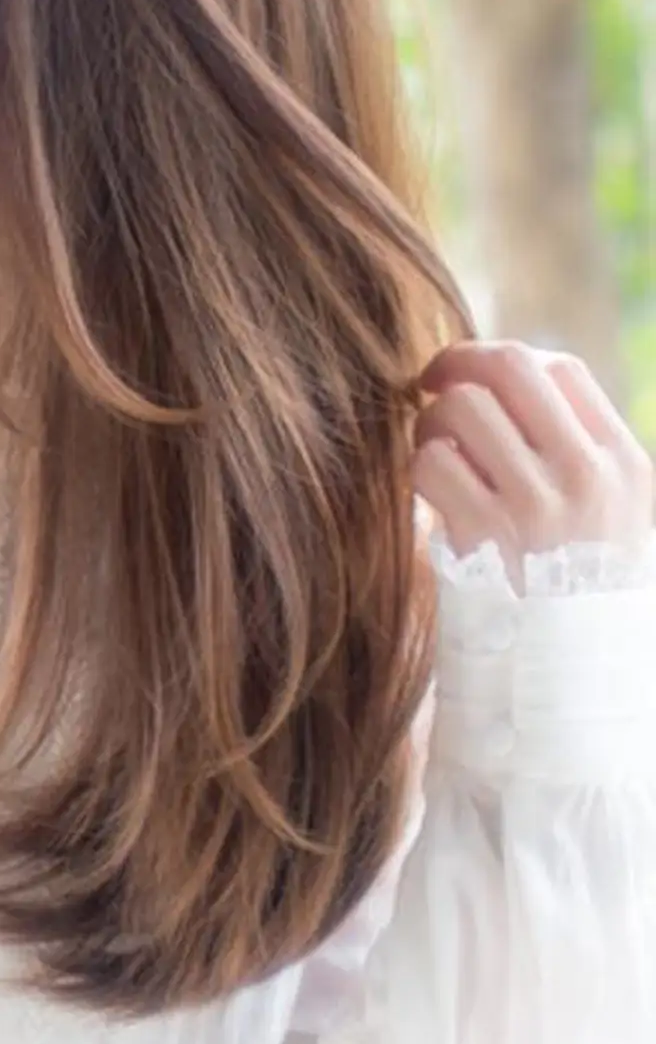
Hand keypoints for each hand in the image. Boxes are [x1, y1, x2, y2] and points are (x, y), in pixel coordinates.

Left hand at [413, 340, 654, 586]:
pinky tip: (431, 495)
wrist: (572, 681)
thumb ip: (575, 457)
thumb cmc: (578, 593)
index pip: (563, 369)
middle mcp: (588, 475)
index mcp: (624, 464)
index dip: (508, 362)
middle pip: (511, 366)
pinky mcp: (485, 536)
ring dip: (431, 423)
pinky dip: (418, 470)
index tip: (478, 380)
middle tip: (429, 384)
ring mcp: (538, 505)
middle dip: (458, 363)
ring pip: (460, 407)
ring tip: (434, 454)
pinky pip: (430, 462)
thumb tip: (500, 383)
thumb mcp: (612, 520)